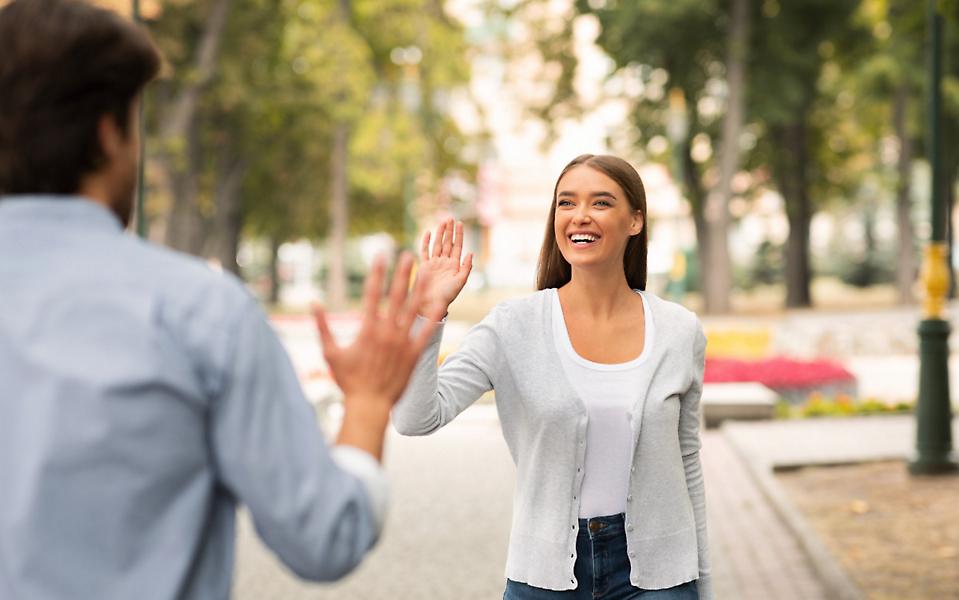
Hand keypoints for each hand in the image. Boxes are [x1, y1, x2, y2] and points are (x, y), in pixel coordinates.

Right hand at [313, 253, 443, 458]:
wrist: (370, 405)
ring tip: (427, 272)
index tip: (381, 255)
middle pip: (396, 296)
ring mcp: (402, 342)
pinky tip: (441, 304)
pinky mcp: (414, 354)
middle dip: (402, 274)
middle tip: (408, 255)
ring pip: (414, 310)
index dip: (377, 272)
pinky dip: (433, 318)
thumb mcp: (331, 353)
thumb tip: (313, 303)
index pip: (372, 294)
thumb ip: (322, 326)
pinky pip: (426, 332)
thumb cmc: (348, 381)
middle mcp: (386, 332)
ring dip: (420, 289)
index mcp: (367, 329)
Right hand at [418, 218, 472, 317]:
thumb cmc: (447, 295)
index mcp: (454, 265)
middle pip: (447, 242)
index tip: (460, 223)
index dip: (459, 235)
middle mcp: (444, 262)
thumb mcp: (461, 281)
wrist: (432, 304)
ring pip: (437, 244)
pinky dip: (426, 242)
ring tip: (442, 222)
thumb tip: (471, 252)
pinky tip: (428, 232)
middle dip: (449, 231)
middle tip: (450, 218)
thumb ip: (466, 267)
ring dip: (439, 233)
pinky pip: (425, 251)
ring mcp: (434, 263)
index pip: (457, 246)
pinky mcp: (424, 265)